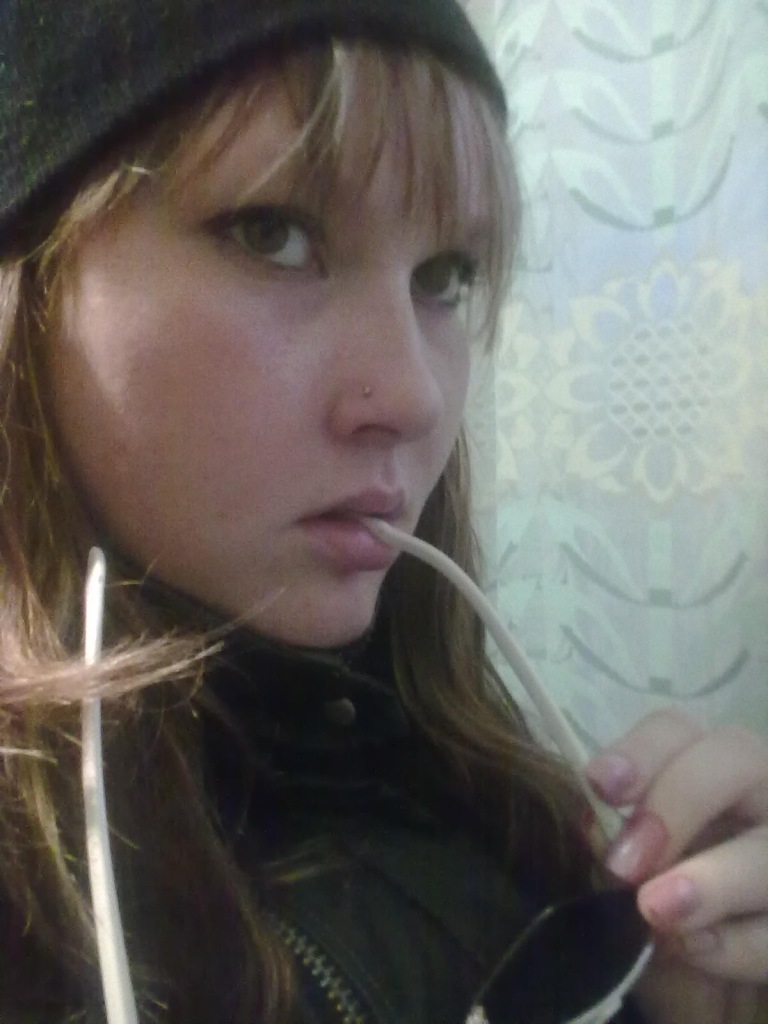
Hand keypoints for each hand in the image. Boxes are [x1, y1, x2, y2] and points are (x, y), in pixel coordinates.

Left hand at [586, 709, 767, 1023]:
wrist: (722, 993)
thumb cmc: (667, 913)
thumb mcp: (636, 876)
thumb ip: (619, 848)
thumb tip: (597, 833)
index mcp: (705, 772)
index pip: (676, 730)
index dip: (640, 750)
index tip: (599, 785)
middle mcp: (758, 793)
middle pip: (737, 756)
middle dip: (679, 801)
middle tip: (625, 864)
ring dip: (714, 880)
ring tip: (657, 911)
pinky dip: (739, 943)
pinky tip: (697, 950)